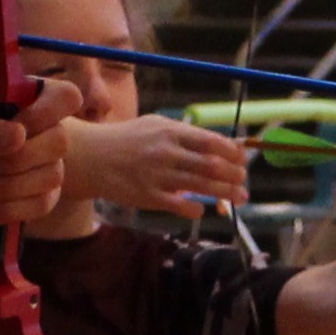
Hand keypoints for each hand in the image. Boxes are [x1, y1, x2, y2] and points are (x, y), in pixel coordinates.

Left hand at [0, 94, 69, 229]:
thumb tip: (19, 136)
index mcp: (22, 101)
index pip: (65, 97)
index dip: (46, 113)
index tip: (16, 127)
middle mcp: (41, 131)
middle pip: (59, 141)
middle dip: (14, 159)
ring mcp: (45, 166)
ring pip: (51, 176)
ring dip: (5, 187)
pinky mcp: (41, 198)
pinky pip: (43, 204)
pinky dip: (7, 210)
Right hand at [66, 108, 253, 214]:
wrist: (91, 157)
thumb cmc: (127, 139)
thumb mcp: (155, 126)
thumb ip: (185, 134)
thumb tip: (219, 143)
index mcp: (171, 132)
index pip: (211, 142)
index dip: (233, 152)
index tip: (243, 159)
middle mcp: (167, 152)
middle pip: (211, 165)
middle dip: (234, 175)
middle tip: (244, 181)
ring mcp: (158, 175)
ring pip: (201, 186)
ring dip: (225, 193)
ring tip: (239, 197)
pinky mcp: (148, 196)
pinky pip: (179, 205)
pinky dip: (195, 208)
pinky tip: (202, 208)